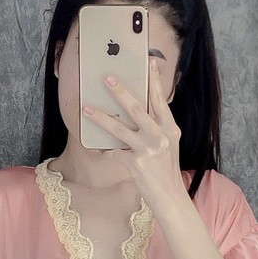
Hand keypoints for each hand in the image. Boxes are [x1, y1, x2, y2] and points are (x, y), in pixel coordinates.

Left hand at [83, 57, 189, 209]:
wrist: (170, 197)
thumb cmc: (166, 170)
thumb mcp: (168, 145)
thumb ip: (157, 127)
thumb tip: (139, 110)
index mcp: (170, 129)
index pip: (160, 100)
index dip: (154, 80)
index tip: (148, 61)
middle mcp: (160, 136)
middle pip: (137, 108)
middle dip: (120, 91)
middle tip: (107, 78)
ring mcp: (147, 150)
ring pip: (119, 128)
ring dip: (100, 117)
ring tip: (86, 108)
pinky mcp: (135, 163)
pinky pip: (113, 152)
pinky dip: (102, 150)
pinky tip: (94, 147)